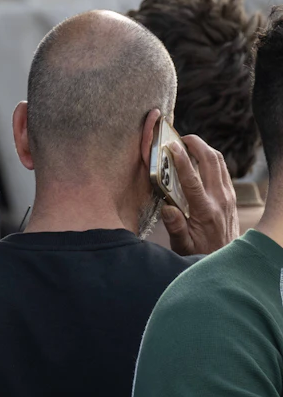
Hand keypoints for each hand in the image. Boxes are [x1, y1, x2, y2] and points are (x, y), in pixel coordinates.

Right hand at [163, 132, 238, 254]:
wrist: (228, 259)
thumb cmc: (201, 252)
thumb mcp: (183, 245)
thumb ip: (175, 226)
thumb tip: (166, 208)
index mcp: (205, 210)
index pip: (192, 179)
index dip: (181, 160)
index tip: (171, 145)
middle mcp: (220, 199)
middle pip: (211, 161)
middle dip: (197, 144)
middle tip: (180, 137)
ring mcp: (228, 195)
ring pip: (219, 162)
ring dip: (205, 148)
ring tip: (188, 144)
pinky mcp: (230, 195)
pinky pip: (223, 170)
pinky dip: (211, 159)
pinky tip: (199, 159)